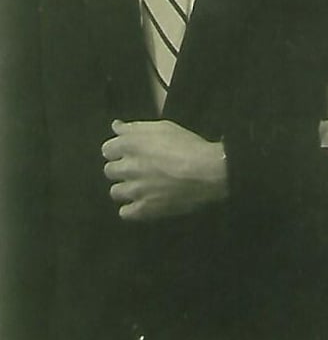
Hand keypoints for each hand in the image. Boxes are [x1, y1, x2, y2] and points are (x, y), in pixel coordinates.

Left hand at [102, 119, 227, 220]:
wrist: (207, 171)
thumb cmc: (188, 145)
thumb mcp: (164, 128)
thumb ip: (136, 127)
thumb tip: (115, 126)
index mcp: (130, 145)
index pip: (107, 149)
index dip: (118, 149)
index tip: (129, 151)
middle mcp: (127, 168)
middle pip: (109, 170)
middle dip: (121, 168)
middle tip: (138, 167)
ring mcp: (135, 190)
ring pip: (115, 192)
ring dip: (126, 188)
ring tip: (141, 186)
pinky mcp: (144, 209)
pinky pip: (125, 212)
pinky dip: (131, 208)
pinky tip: (142, 203)